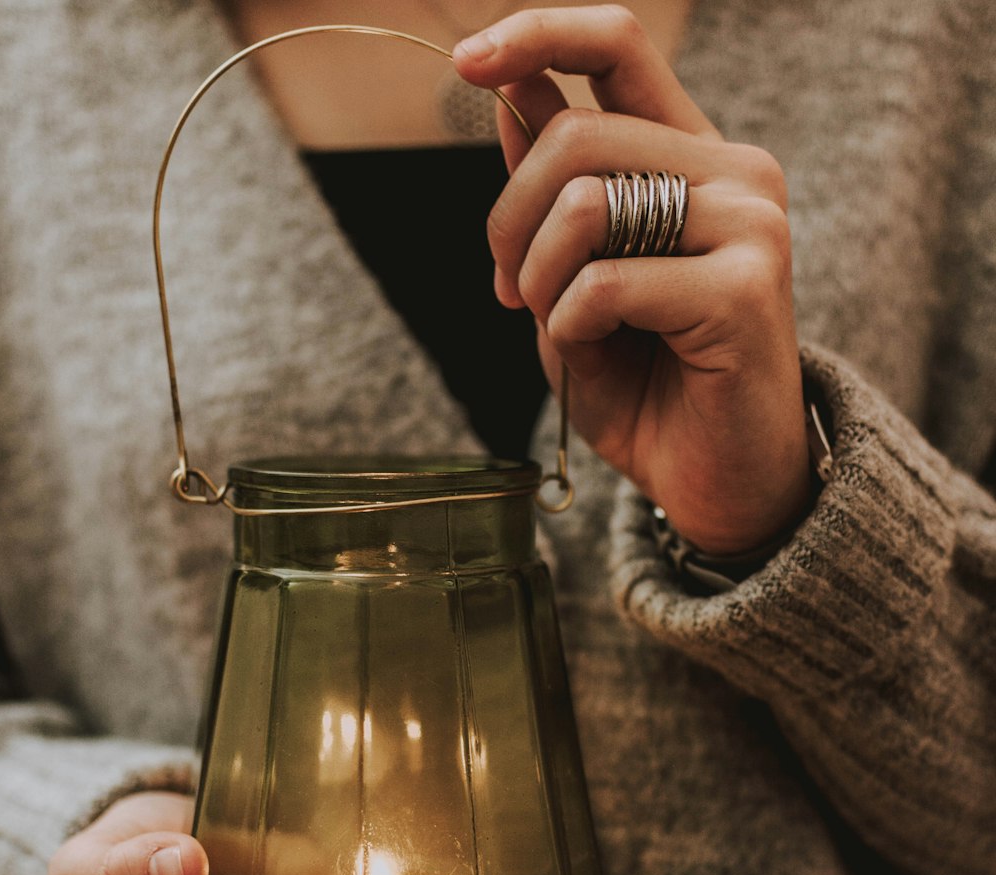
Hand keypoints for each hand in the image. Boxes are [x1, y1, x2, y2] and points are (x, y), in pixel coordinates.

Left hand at [454, 5, 809, 552]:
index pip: (619, 45)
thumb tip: (511, 105)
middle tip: (509, 291)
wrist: (717, 484)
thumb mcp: (577, 286)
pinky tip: (591, 352)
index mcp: (694, 160)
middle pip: (577, 135)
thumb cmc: (650, 392)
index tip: (467, 60)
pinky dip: (570, 325)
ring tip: (555, 326)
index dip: (538, 33)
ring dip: (539, 277)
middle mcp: (734, 173)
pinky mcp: (747, 289)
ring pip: (589, 202)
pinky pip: (607, 282)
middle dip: (509, 221)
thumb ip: (554, 203)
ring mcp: (751, 225)